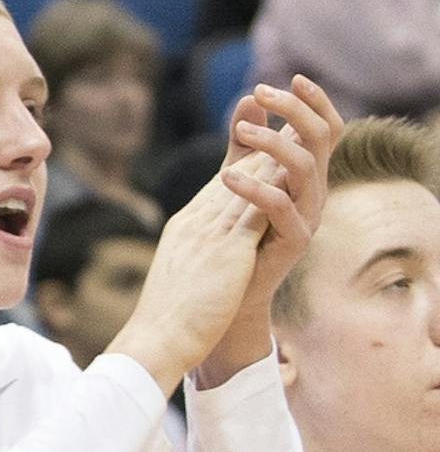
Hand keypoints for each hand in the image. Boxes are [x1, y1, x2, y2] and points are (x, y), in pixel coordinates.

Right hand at [112, 81, 336, 391]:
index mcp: (187, 228)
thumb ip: (193, 255)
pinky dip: (275, 185)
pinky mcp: (227, 249)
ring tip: (295, 128)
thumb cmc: (166, 319)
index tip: (260, 135)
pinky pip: (258, 209)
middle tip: (281, 112)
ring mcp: (210, 232)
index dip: (242, 157)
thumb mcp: (181, 276)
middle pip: (235, 173)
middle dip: (260, 143)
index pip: (220, 184)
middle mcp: (197, 221)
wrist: (155, 338)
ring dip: (273, 153)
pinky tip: (295, 169)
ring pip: (248, 182)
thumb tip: (201, 254)